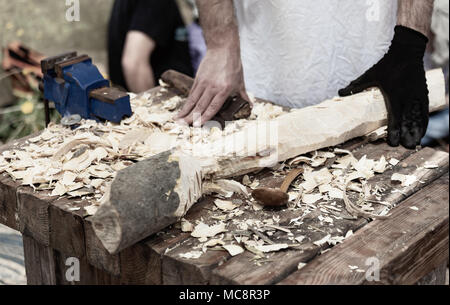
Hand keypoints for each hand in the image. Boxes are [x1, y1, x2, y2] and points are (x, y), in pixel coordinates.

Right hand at [175, 47, 248, 125]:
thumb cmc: (233, 65)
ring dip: (185, 111)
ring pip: (193, 100)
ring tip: (178, 120)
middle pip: (200, 106)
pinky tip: (182, 110)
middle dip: (191, 118)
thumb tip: (250, 107)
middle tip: (183, 127)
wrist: (222, 48)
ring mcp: (204, 82)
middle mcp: (212, 87)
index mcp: (224, 90)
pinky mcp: (198, 78)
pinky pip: (191, 93)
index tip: (197, 126)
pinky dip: (187, 102)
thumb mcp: (240, 82)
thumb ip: (244, 96)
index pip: (213, 107)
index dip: (204, 117)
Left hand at [339, 26, 428, 148]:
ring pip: (418, 118)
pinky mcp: (422, 93)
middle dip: (408, 135)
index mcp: (394, 96)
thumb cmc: (387, 65)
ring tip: (415, 143)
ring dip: (417, 131)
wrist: (407, 52)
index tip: (393, 143)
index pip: (395, 118)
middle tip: (407, 147)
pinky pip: (424, 111)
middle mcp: (407, 98)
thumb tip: (340, 92)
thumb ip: (356, 86)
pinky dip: (424, 122)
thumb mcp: (370, 75)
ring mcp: (416, 96)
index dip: (395, 131)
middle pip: (409, 121)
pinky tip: (422, 130)